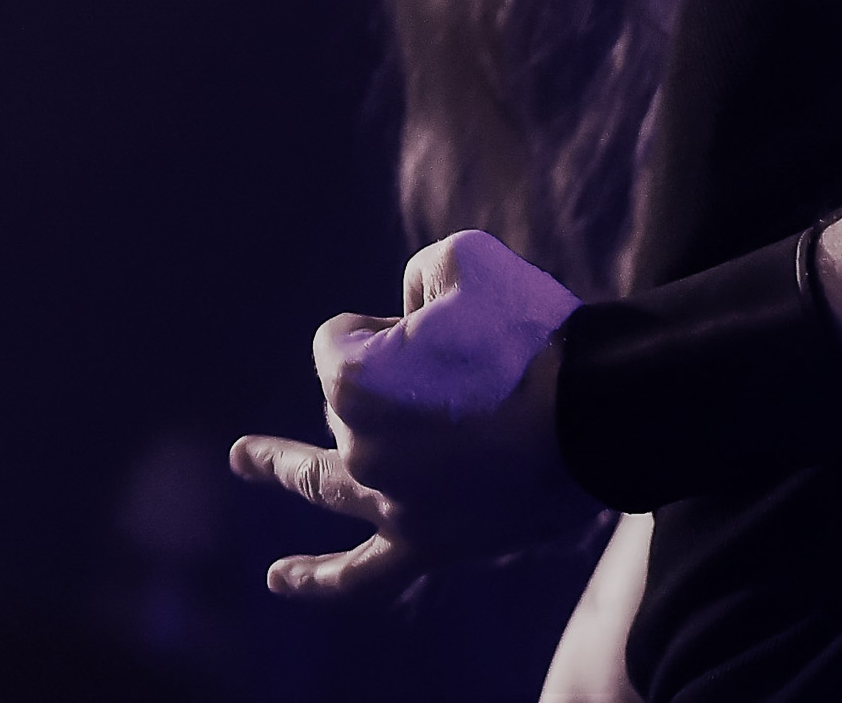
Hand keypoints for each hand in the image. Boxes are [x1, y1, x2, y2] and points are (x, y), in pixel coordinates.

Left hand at [231, 230, 598, 595]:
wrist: (598, 415)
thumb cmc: (535, 332)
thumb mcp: (468, 261)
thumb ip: (420, 275)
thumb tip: (416, 313)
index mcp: (353, 379)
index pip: (342, 337)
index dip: (392, 320)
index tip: (452, 325)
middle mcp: (356, 447)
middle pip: (343, 399)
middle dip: (376, 370)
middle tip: (422, 360)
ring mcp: (388, 501)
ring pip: (324, 483)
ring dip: (282, 465)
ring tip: (244, 458)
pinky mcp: (427, 543)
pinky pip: (362, 574)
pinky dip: (320, 579)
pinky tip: (281, 579)